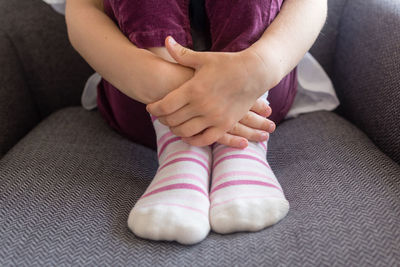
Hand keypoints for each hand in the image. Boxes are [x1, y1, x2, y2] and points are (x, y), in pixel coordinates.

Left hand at [147, 36, 273, 146]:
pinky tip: (188, 135)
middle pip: (173, 120)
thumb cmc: (228, 63)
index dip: (154, 108)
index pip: (165, 106)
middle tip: (160, 115)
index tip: (150, 107)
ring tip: (173, 124)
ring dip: (175, 130)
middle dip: (162, 119)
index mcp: (193, 89)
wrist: (255, 73)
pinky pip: (205, 139)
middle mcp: (202, 106)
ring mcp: (214, 118)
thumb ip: (182, 54)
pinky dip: (193, 140)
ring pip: (186, 132)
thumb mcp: (204, 58)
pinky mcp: (225, 125)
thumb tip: (166, 40)